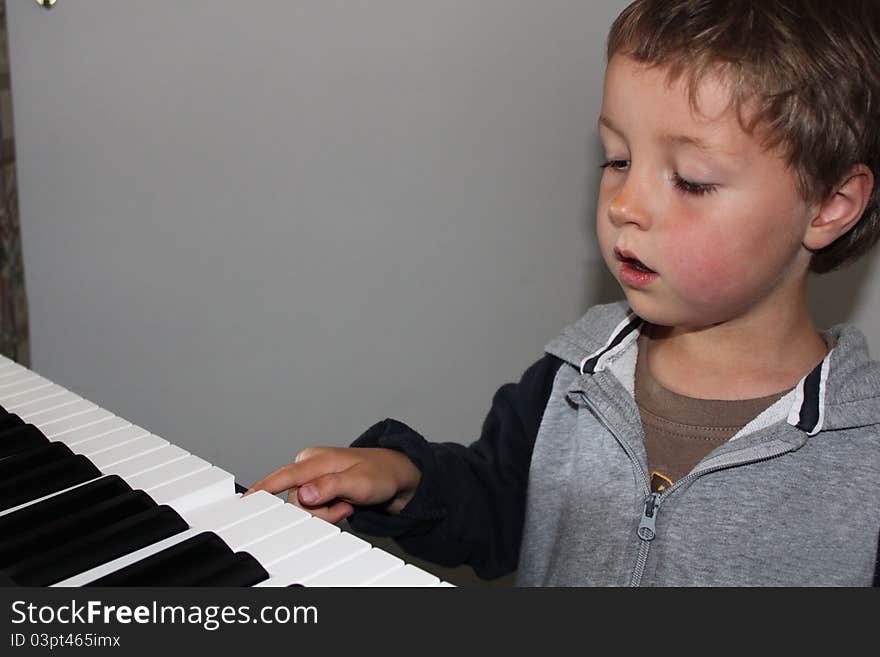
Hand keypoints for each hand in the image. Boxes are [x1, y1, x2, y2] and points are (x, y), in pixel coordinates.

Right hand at [245, 446, 421, 523]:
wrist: (395, 475)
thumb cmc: (380, 474)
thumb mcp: (359, 482)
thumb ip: (330, 486)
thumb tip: (304, 493)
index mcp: (315, 460)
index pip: (284, 476)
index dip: (263, 489)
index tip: (245, 500)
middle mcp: (309, 465)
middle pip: (295, 501)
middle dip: (318, 512)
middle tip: (343, 505)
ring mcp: (312, 477)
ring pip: (303, 508)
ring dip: (325, 513)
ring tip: (347, 502)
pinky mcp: (316, 487)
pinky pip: (312, 509)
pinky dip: (328, 512)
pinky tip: (344, 504)